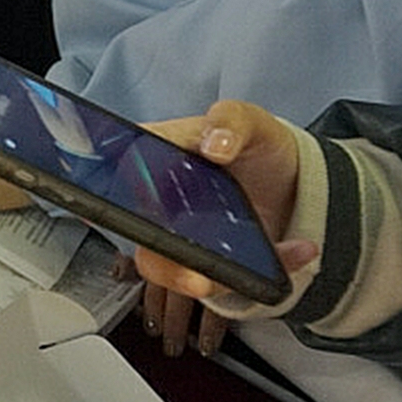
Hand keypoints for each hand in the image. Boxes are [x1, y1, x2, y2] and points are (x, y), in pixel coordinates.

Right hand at [132, 102, 314, 356]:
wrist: (293, 182)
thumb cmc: (258, 145)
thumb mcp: (250, 121)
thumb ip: (231, 121)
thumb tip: (214, 143)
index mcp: (152, 158)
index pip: (111, 177)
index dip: (102, 201)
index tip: (108, 218)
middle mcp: (157, 203)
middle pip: (139, 240)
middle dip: (165, 266)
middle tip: (196, 278)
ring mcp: (181, 237)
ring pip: (173, 272)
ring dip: (213, 280)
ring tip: (253, 270)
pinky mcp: (210, 264)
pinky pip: (224, 281)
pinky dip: (265, 271)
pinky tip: (299, 249)